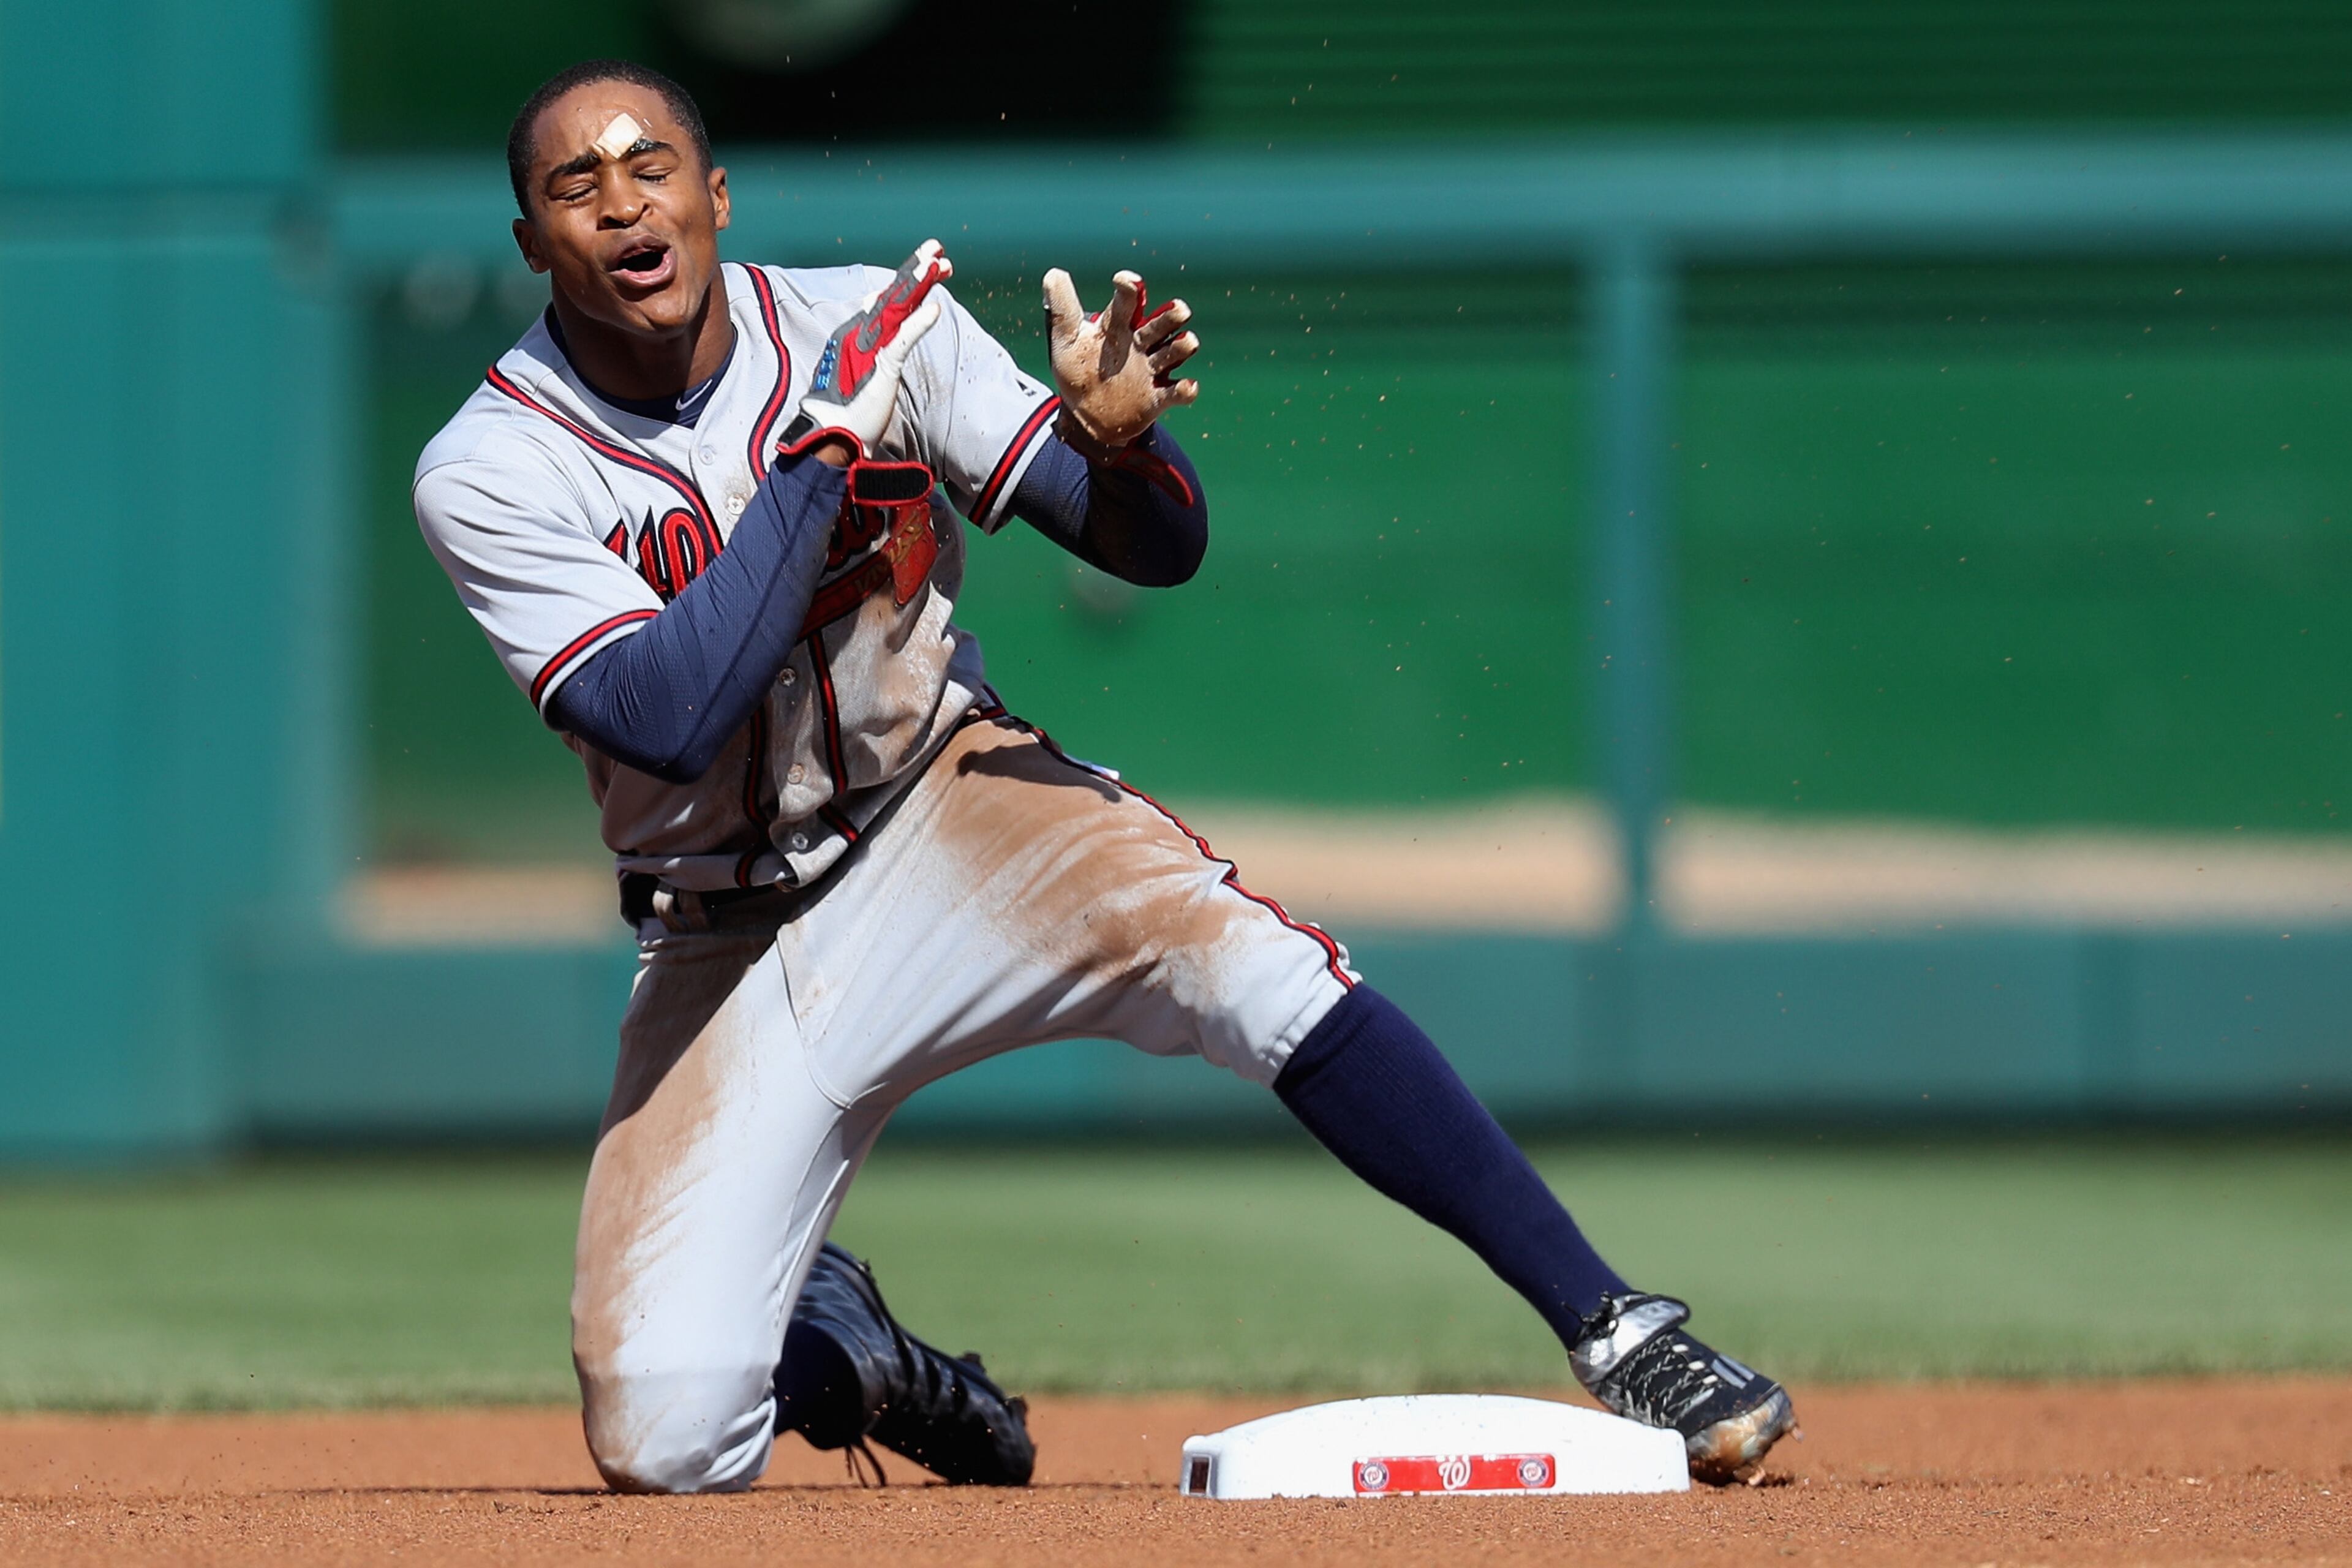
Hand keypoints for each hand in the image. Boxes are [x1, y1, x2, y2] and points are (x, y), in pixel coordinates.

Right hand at [782, 239, 951, 459]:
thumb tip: (886, 337)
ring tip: (937, 263)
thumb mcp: (870, 372)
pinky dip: (918, 323)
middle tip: (937, 248)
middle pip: (893, 294)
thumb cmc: (853, 408)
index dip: (910, 280)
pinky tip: (935, 308)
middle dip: (916, 269)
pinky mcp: (880, 365)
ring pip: (896, 306)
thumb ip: (881, 351)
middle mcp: (863, 332)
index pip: (889, 300)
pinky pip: (902, 339)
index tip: (932, 266)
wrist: (835, 433)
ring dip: (917, 282)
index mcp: (861, 333)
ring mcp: (870, 346)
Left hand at [1042, 268, 1198, 448]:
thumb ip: (1061, 308)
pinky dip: (1185, 390)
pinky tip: (1189, 386)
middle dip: (1171, 317)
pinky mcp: (1157, 398)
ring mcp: (1150, 370)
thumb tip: (1054, 273)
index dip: (1129, 289)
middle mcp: (1139, 344)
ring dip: (1182, 347)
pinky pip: (1175, 393)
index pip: (1127, 303)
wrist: (1087, 415)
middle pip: (1159, 325)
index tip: (1125, 280)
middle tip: (1180, 310)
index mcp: (1118, 327)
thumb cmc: (1079, 370)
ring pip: (1172, 354)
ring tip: (1188, 341)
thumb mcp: (1066, 340)